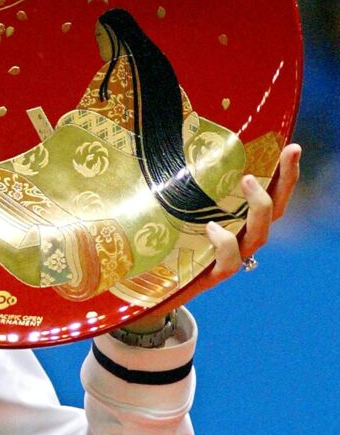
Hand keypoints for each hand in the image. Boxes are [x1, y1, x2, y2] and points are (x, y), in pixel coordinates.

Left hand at [122, 143, 300, 329]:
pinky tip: (212, 228)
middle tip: (289, 153)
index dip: (283, 174)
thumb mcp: (163, 209)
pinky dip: (225, 244)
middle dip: (286, 181)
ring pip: (258, 236)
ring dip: (258, 207)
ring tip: (247, 180)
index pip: (265, 195)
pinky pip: (229, 262)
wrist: (143, 290)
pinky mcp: (209, 277)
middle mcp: (235, 238)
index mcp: (230, 220)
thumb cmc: (154, 243)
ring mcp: (225, 258)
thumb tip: (156, 144)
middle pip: (273, 212)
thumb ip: (168, 185)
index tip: (291, 146)